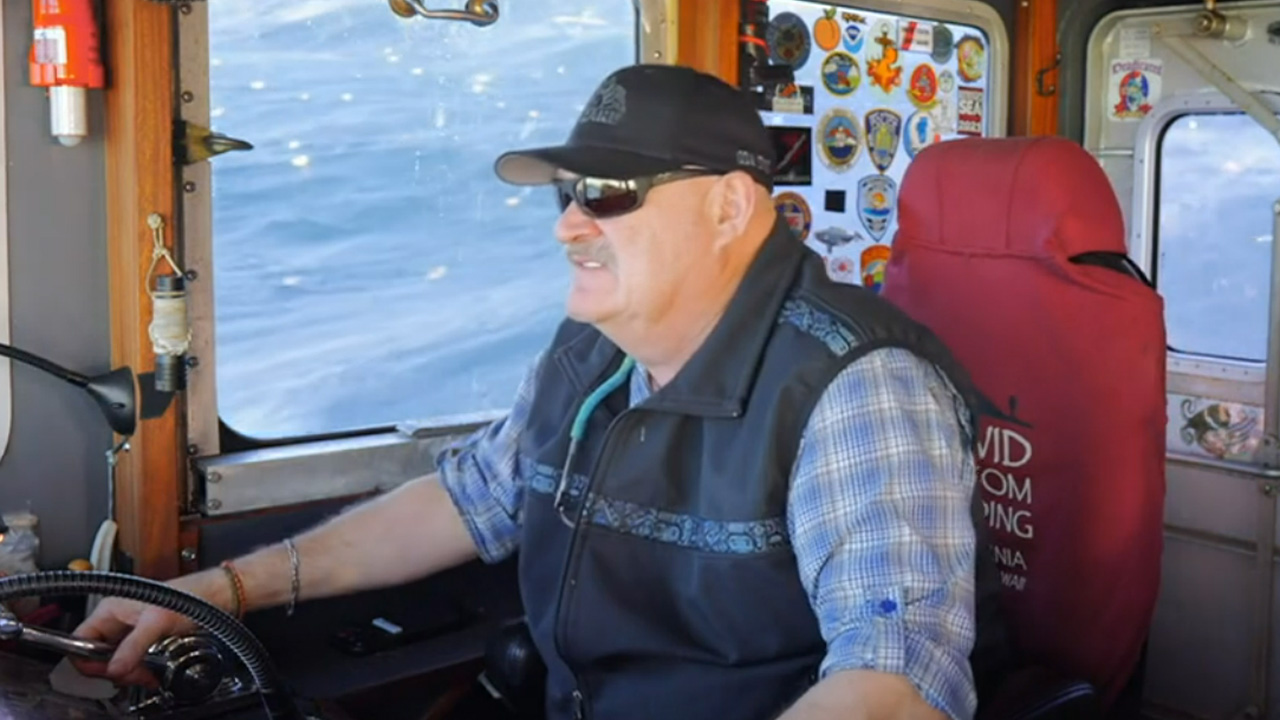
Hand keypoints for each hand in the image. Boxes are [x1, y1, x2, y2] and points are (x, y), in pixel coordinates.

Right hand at [70, 568, 233, 686]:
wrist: (219, 594)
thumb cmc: (192, 595)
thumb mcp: (158, 622)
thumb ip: (134, 646)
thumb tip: (113, 669)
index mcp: (110, 608)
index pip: (79, 640)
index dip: (88, 660)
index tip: (109, 671)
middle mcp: (117, 618)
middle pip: (98, 654)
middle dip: (115, 670)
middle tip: (136, 675)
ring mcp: (131, 629)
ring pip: (116, 660)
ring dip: (130, 672)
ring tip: (148, 675)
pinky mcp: (146, 638)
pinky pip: (133, 660)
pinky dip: (141, 670)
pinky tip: (153, 673)